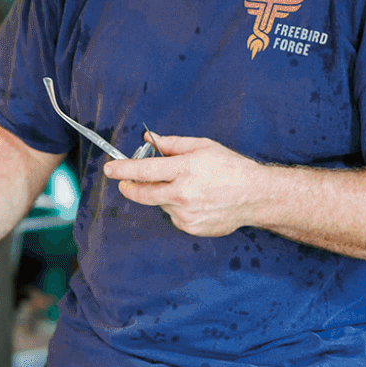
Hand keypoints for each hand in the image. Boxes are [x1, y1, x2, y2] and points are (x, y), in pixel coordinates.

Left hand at [102, 134, 267, 237]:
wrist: (255, 196)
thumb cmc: (231, 168)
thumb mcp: (202, 146)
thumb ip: (173, 143)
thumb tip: (150, 139)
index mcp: (185, 169)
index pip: (144, 170)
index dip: (123, 169)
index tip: (110, 168)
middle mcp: (183, 193)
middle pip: (143, 194)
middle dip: (129, 187)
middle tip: (125, 182)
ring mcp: (186, 214)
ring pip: (160, 204)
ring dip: (163, 195)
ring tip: (187, 187)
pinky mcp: (191, 227)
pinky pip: (173, 216)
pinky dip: (177, 208)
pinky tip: (195, 201)